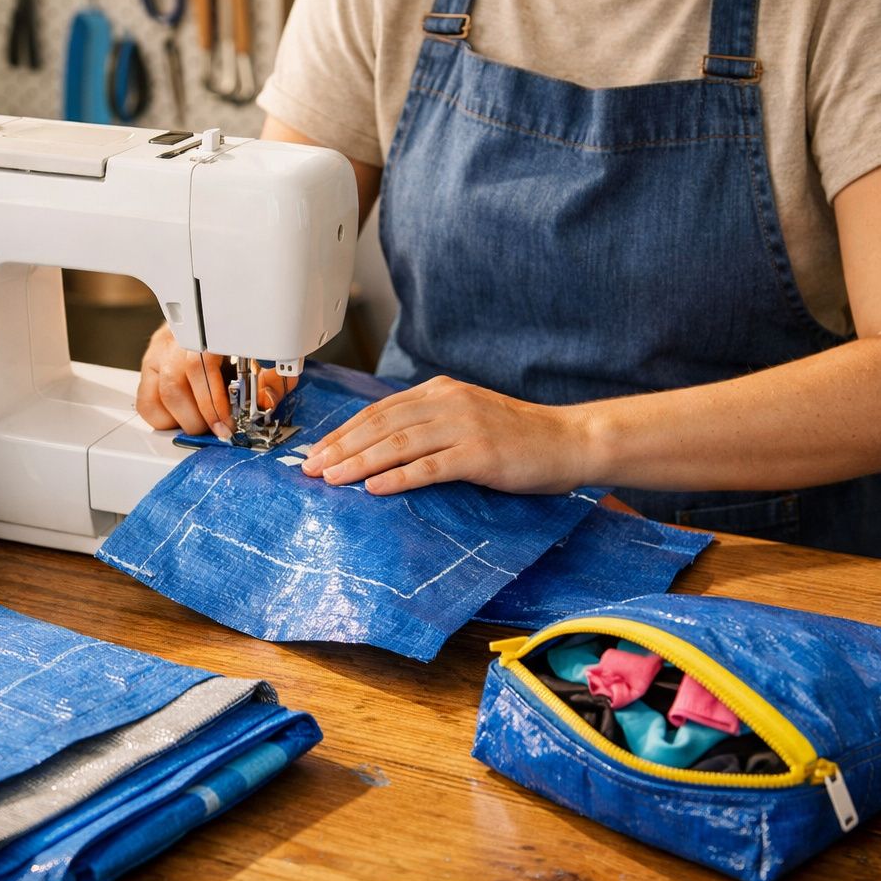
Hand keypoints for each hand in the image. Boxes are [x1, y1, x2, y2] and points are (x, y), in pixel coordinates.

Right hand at [135, 324, 295, 438]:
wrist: (214, 324)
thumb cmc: (238, 342)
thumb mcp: (263, 358)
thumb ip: (270, 380)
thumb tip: (265, 403)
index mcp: (205, 330)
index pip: (198, 365)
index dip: (212, 400)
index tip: (228, 422)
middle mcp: (175, 340)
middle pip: (175, 384)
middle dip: (200, 416)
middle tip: (218, 427)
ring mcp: (158, 354)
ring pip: (160, 395)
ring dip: (184, 419)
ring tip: (203, 424)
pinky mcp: (149, 369)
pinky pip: (147, 403)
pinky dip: (165, 419)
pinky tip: (184, 418)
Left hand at [300, 376, 591, 494]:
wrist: (569, 441)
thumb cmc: (517, 437)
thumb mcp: (467, 417)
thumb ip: (429, 424)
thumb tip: (382, 446)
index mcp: (441, 392)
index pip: (379, 411)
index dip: (344, 431)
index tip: (317, 452)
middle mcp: (448, 403)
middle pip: (381, 424)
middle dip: (341, 447)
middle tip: (311, 468)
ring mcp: (464, 427)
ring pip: (398, 443)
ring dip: (359, 462)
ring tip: (332, 478)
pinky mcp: (480, 455)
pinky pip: (430, 467)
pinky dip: (398, 477)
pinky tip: (374, 488)